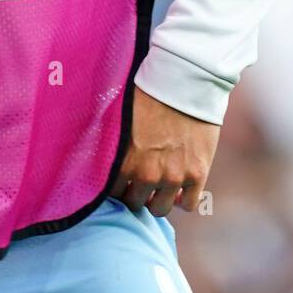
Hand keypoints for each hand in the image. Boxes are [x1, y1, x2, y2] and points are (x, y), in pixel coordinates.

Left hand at [109, 85, 218, 216]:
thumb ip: (112, 143)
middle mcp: (148, 174)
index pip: (113, 193)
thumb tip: (95, 153)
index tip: (121, 180)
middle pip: (136, 203)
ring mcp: (174, 177)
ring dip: (158, 198)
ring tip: (159, 185)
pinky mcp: (197, 175)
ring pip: (160, 208)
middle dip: (136, 193)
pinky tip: (179, 186)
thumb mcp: (121, 118)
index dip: (117, 186)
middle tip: (140, 181)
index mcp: (124, 161)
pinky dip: (183, 198)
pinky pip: (188, 205)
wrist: (184, 83)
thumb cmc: (148, 94)